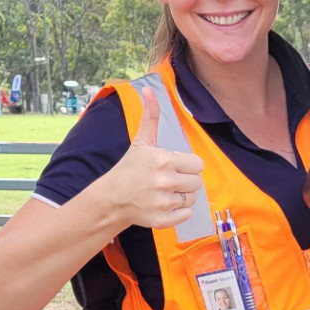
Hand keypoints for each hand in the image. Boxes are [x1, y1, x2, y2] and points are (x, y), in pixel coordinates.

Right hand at [99, 88, 204, 230]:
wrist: (111, 198)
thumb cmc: (129, 168)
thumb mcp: (141, 141)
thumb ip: (150, 117)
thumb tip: (149, 90)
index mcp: (164, 160)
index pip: (197, 165)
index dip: (187, 165)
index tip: (174, 166)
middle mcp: (165, 181)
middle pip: (197, 182)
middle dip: (185, 181)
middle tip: (169, 180)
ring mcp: (164, 202)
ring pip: (191, 199)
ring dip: (181, 196)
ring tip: (164, 192)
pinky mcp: (163, 220)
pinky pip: (186, 215)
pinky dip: (178, 212)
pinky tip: (163, 204)